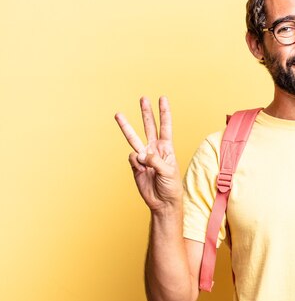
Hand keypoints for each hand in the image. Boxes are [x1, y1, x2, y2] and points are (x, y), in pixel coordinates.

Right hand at [115, 96, 181, 211]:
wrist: (163, 202)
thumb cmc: (171, 186)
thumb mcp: (168, 171)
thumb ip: (154, 161)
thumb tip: (139, 154)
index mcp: (166, 147)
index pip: (165, 126)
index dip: (164, 112)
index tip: (162, 98)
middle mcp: (154, 149)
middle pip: (149, 126)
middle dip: (146, 113)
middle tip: (143, 98)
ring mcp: (144, 156)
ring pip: (134, 138)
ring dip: (126, 126)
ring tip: (118, 114)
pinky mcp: (135, 166)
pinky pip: (132, 159)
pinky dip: (136, 163)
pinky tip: (142, 170)